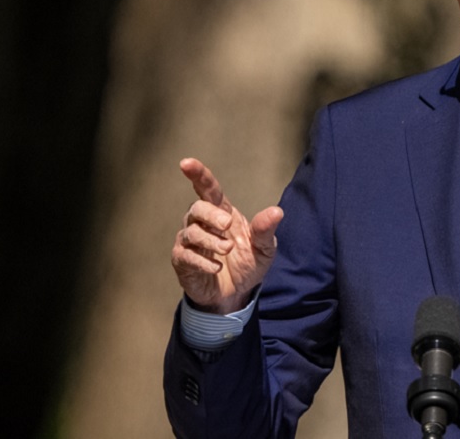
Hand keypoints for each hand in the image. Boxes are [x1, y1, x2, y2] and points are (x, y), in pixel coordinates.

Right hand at [172, 158, 281, 313]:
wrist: (236, 295)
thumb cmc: (248, 264)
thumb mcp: (264, 249)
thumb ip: (266, 230)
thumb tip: (277, 211)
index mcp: (222, 213)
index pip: (208, 189)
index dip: (198, 175)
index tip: (186, 163)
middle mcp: (202, 223)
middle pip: (196, 208)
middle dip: (210, 215)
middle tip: (227, 226)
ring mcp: (189, 241)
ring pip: (191, 232)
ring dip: (211, 241)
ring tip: (227, 251)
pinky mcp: (182, 260)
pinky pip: (185, 254)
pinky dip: (203, 261)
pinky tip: (216, 267)